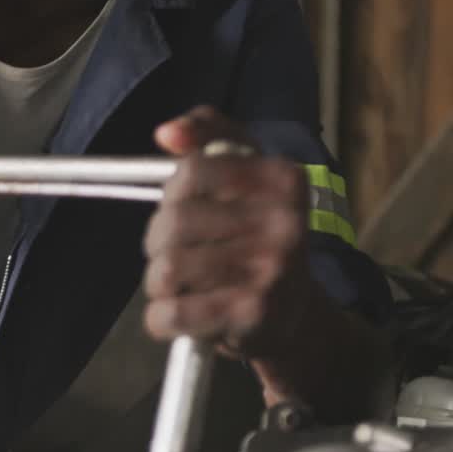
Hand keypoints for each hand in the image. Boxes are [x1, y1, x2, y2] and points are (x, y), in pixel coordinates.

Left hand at [143, 106, 319, 357]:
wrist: (294, 315)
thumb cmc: (255, 232)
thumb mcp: (246, 171)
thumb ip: (208, 133)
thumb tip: (166, 133)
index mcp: (283, 179)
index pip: (193, 170)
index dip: (173, 193)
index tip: (183, 206)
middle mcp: (285, 222)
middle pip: (175, 220)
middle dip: (159, 240)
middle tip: (174, 253)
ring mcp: (272, 270)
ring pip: (168, 268)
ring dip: (158, 282)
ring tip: (177, 286)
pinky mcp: (253, 315)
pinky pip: (172, 312)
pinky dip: (160, 318)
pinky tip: (176, 316)